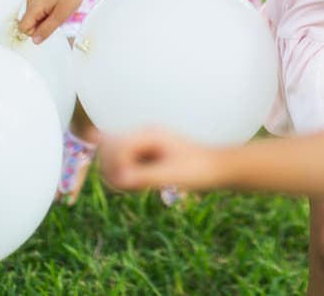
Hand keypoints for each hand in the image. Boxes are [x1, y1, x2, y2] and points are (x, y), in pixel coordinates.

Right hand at [18, 0, 88, 43]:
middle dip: (41, 26)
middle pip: (27, 24)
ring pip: (33, 20)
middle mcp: (30, 2)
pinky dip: (46, 16)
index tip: (49, 26)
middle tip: (55, 18)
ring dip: (44, 21)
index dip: (36, 32)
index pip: (23, 28)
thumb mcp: (60, 17)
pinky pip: (37, 14)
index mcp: (33, 6)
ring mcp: (34, 0)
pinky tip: (55, 10)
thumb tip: (35, 41)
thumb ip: (46, 30)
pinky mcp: (38, 0)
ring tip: (57, 13)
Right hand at [97, 129, 217, 192]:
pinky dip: (125, 179)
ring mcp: (142, 145)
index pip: (116, 146)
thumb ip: (145, 175)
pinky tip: (141, 187)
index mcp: (150, 133)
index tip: (131, 185)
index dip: (116, 166)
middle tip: (133, 188)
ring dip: (118, 177)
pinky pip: (122, 167)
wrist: (215, 169)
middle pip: (108, 150)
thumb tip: (118, 179)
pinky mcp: (144, 156)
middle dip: (113, 171)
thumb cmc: (197, 170)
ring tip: (138, 189)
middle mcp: (143, 135)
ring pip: (113, 160)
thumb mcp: (172, 174)